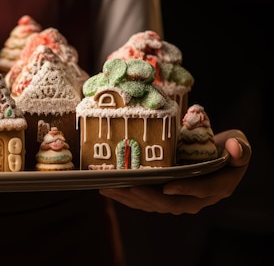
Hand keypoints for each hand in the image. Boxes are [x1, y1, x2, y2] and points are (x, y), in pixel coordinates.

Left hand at [99, 129, 250, 214]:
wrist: (219, 156)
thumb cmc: (228, 148)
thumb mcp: (240, 145)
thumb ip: (240, 149)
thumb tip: (234, 147)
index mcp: (218, 186)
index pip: (202, 190)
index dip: (186, 189)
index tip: (168, 186)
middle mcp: (198, 198)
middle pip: (171, 203)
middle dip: (147, 196)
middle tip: (128, 186)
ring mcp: (180, 200)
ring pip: (154, 204)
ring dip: (131, 198)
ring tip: (110, 188)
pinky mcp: (166, 197)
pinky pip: (145, 201)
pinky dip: (127, 197)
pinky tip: (109, 189)